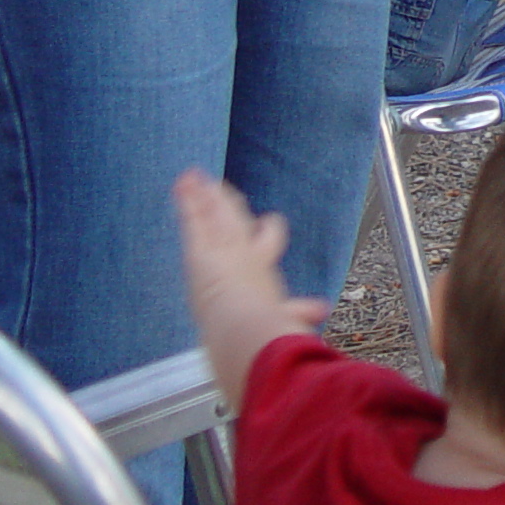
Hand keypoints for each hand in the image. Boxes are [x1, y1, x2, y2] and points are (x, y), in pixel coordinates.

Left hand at [173, 170, 326, 406]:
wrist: (251, 328)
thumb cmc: (269, 327)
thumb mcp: (288, 320)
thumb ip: (300, 312)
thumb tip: (320, 311)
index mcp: (266, 268)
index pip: (269, 241)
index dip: (269, 231)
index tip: (270, 221)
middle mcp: (246, 252)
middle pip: (238, 219)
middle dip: (230, 203)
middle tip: (223, 189)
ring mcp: (224, 248)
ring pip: (214, 213)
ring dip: (205, 195)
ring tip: (194, 176)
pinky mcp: (201, 249)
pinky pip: (194, 219)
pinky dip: (188, 200)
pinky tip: (183, 183)